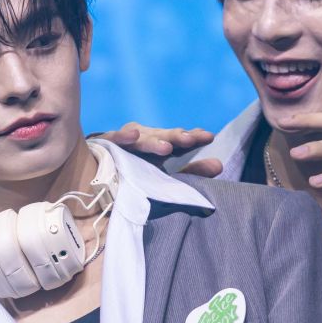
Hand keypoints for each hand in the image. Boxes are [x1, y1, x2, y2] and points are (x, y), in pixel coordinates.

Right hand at [97, 122, 222, 177]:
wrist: (100, 187)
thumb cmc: (137, 179)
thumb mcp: (167, 179)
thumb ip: (192, 172)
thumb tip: (220, 165)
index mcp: (160, 146)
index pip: (179, 139)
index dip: (192, 137)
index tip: (209, 137)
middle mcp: (144, 140)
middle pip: (162, 136)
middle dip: (176, 136)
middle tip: (191, 139)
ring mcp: (124, 142)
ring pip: (140, 138)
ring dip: (152, 141)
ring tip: (166, 147)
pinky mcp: (105, 146)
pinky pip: (112, 140)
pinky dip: (121, 137)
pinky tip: (131, 136)